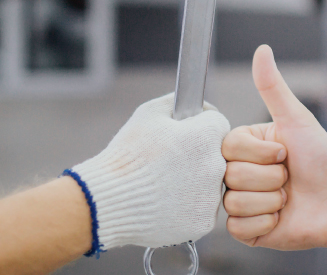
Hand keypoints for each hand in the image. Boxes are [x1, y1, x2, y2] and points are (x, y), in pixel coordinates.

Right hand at [68, 93, 229, 251]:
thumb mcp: (149, 113)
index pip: (218, 124)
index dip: (198, 126)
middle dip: (197, 155)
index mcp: (207, 136)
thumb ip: (179, 102)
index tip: (183, 135)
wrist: (109, 200)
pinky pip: (201, 209)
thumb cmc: (128, 155)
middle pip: (216, 155)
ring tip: (164, 184)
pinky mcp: (203, 223)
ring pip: (210, 184)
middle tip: (169, 162)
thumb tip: (197, 105)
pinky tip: (166, 202)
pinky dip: (187, 207)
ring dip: (194, 182)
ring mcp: (212, 198)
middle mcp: (217, 167)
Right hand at [222, 45, 326, 249]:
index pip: (229, 148)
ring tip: (286, 197)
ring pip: (234, 201)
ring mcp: (241, 202)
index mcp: (245, 147)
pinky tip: (280, 217)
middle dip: (269, 178)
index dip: (260, 154)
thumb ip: (273, 87)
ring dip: (270, 201)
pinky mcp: (247, 230)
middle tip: (288, 177)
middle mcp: (239, 173)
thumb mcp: (297, 119)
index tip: (283, 153)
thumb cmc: (323, 160)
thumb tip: (262, 51)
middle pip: (231, 175)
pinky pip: (238, 227)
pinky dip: (264, 223)